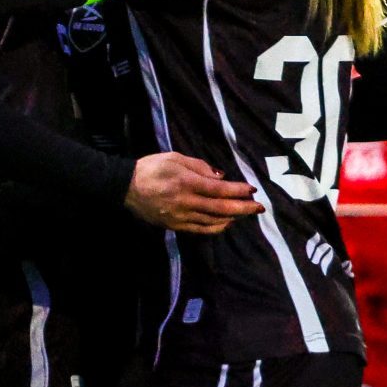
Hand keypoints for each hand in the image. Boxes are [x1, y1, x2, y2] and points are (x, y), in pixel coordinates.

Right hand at [123, 152, 263, 232]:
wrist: (126, 187)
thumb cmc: (151, 168)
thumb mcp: (174, 157)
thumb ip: (198, 166)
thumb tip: (220, 178)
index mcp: (186, 182)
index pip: (219, 189)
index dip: (238, 190)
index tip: (252, 189)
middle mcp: (186, 201)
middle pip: (221, 207)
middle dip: (244, 208)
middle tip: (260, 207)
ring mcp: (181, 216)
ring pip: (214, 220)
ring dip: (233, 217)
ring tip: (246, 213)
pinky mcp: (176, 225)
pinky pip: (201, 229)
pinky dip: (217, 227)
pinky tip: (226, 222)